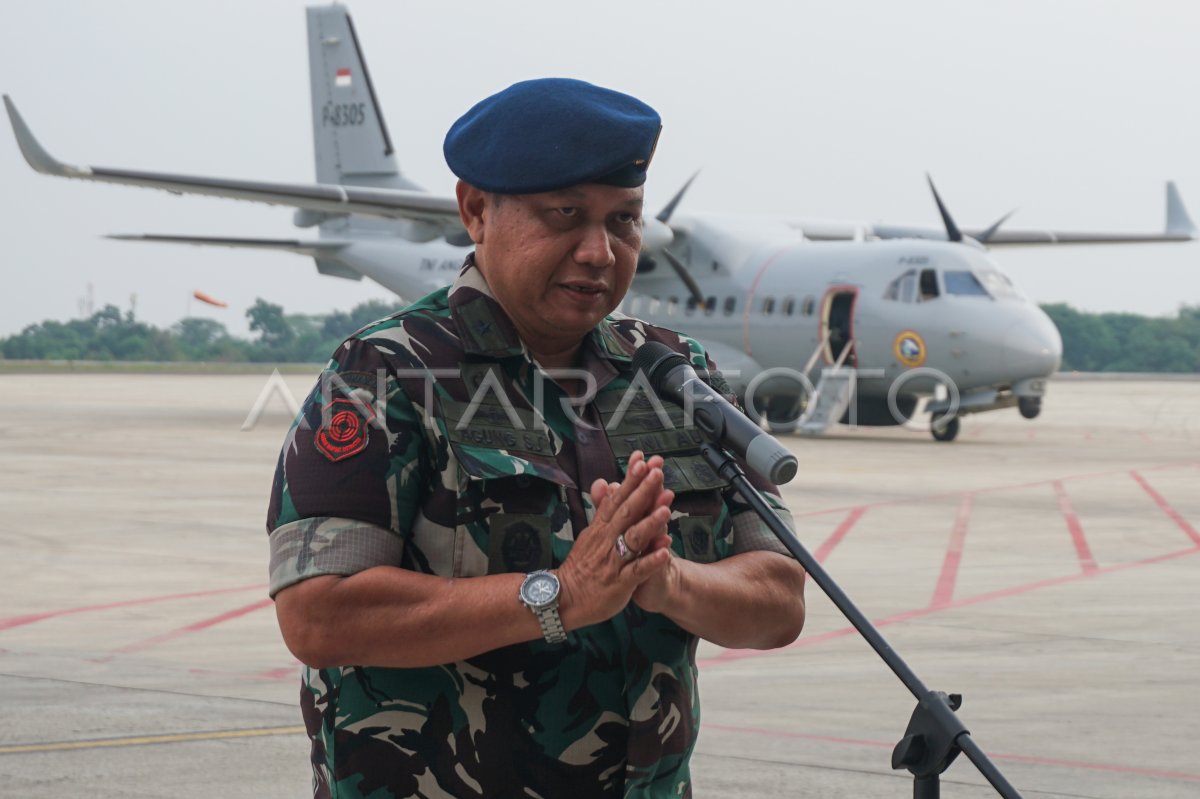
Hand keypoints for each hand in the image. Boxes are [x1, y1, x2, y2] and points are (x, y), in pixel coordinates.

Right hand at [557, 451, 673, 628]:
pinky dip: (651, 561)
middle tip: (657, 472)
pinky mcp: (620, 583)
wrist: (564, 599)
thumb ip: (602, 509)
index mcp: (601, 529)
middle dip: (643, 491)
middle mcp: (607, 541)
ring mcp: (613, 562)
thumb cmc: (581, 567)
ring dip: (649, 523)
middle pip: (626, 512)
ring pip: (632, 539)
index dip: (630, 480)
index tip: (642, 460)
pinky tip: (665, 552)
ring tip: (666, 508)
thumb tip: (606, 484)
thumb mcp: (590, 534)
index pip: (617, 499)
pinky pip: (637, 571)